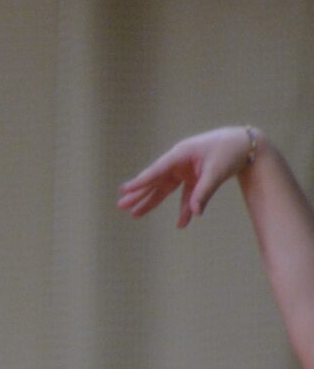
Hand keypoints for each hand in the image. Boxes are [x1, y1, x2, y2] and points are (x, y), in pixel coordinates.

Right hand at [119, 127, 256, 227]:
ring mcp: (186, 170)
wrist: (247, 144)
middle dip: (139, 194)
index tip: (124, 190)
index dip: (140, 182)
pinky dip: (185, 209)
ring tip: (135, 215)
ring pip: (165, 189)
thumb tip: (195, 214)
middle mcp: (179, 162)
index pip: (156, 171)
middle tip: (121, 206)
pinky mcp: (194, 177)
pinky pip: (185, 196)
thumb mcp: (217, 172)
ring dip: (152, 202)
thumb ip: (203, 192)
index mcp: (181, 154)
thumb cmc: (230, 152)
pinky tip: (181, 224)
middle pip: (155, 181)